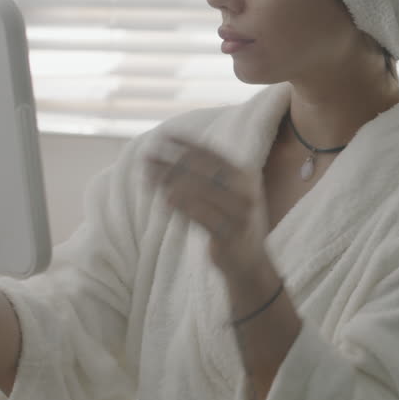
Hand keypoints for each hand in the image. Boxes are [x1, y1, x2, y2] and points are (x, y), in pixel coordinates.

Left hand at [145, 134, 268, 273]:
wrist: (251, 264)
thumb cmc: (232, 225)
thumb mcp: (226, 195)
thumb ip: (206, 178)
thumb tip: (172, 157)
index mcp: (245, 176)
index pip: (212, 153)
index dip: (186, 143)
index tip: (163, 135)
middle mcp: (246, 190)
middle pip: (204, 168)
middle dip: (172, 160)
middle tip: (147, 155)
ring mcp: (241, 212)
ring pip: (201, 189)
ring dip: (171, 179)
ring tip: (147, 174)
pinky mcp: (230, 234)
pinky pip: (203, 216)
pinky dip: (184, 205)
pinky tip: (165, 198)